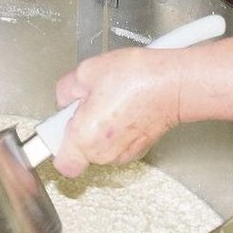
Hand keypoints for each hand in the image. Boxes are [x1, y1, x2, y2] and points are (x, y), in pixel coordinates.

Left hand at [49, 47, 181, 177]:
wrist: (174, 84)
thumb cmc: (137, 78)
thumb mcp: (88, 71)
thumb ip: (66, 89)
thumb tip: (65, 98)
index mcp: (85, 138)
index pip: (61, 162)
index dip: (57, 143)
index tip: (59, 126)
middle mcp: (104, 153)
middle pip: (80, 151)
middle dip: (80, 127)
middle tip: (90, 102)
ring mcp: (124, 154)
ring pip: (99, 148)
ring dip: (99, 129)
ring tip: (111, 101)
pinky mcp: (140, 149)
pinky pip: (118, 144)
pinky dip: (118, 130)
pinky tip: (125, 107)